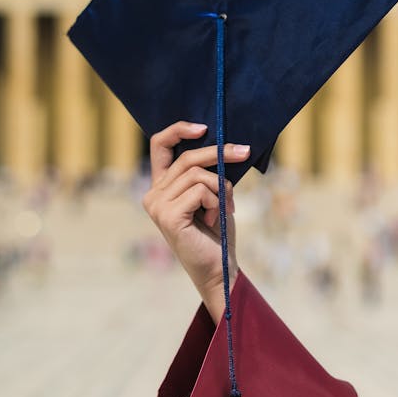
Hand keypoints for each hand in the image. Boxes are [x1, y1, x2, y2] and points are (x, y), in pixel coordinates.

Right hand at [143, 121, 249, 322]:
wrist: (220, 268)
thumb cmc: (217, 233)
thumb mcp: (213, 195)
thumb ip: (208, 173)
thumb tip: (223, 145)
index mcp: (161, 187)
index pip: (159, 145)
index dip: (178, 130)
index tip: (204, 128)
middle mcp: (153, 195)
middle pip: (187, 157)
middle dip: (219, 153)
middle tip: (244, 152)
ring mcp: (157, 206)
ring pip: (197, 174)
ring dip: (221, 189)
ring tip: (224, 209)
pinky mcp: (168, 216)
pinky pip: (201, 191)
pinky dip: (217, 202)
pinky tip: (214, 220)